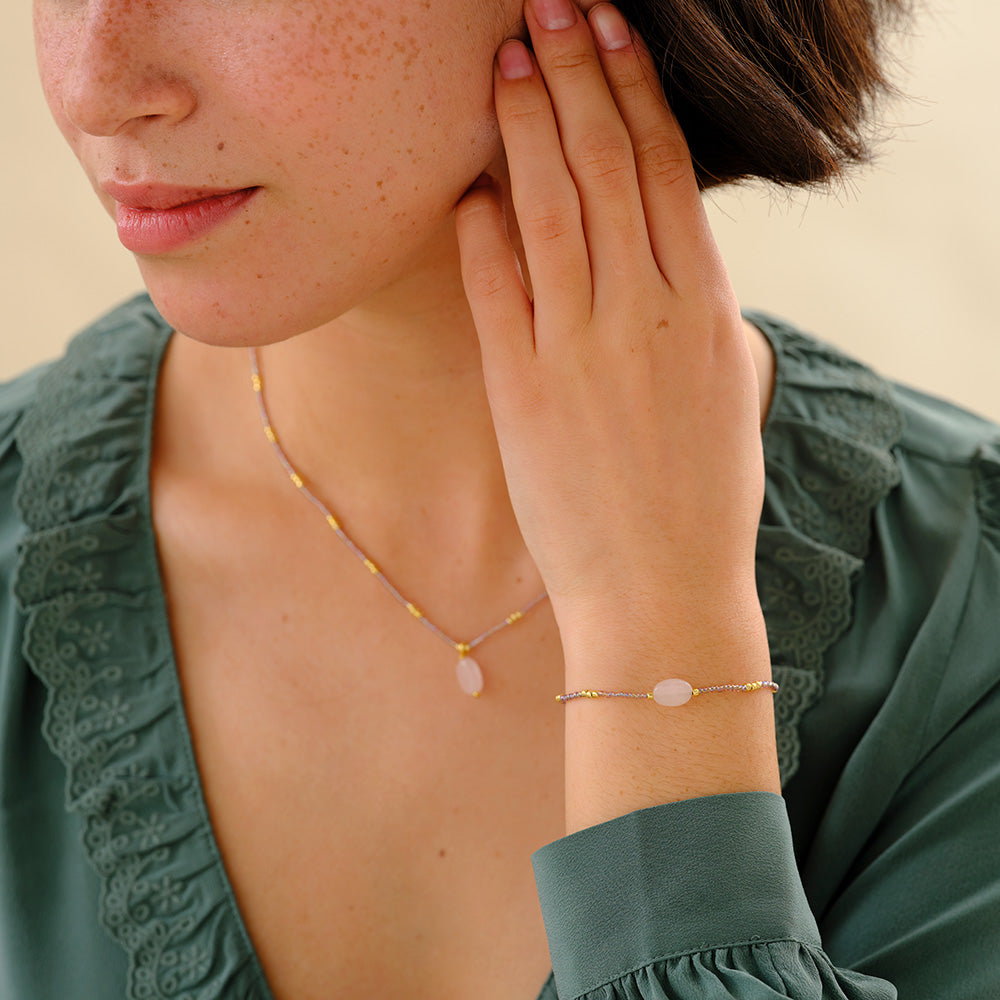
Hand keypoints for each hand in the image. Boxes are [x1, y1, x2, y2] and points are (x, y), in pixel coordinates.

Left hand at [455, 0, 764, 654]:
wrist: (664, 595)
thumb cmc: (701, 503)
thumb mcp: (725, 391)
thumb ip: (695, 315)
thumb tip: (661, 255)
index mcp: (707, 309)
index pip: (668, 175)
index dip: (637, 94)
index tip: (615, 36)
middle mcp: (648, 315)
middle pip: (609, 168)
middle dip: (579, 76)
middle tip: (553, 9)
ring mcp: (583, 350)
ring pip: (554, 209)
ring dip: (528, 128)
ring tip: (508, 60)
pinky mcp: (525, 390)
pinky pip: (499, 289)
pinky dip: (483, 229)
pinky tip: (468, 181)